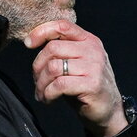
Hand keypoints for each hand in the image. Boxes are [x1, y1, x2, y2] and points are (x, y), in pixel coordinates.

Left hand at [25, 19, 127, 136]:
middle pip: (53, 48)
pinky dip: (48, 94)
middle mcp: (93, 50)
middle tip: (37, 81)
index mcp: (88, 40)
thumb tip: (31, 42)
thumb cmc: (86, 86)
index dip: (41, 32)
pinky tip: (49, 99)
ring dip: (41, 84)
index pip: (62, 26)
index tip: (28, 44)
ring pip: (53, 67)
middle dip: (38, 67)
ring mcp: (94, 67)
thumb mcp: (75, 62)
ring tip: (42, 93)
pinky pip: (59, 85)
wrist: (108, 110)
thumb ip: (61, 50)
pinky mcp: (92, 84)